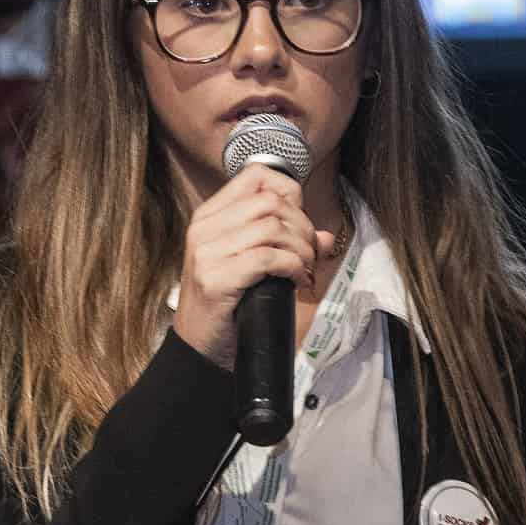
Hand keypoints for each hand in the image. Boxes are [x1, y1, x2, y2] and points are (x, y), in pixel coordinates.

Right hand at [169, 167, 336, 369]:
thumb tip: (326, 238)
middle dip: (303, 228)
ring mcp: (206, 253)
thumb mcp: (252, 265)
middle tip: (309, 256)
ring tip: (304, 270)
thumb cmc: (228, 303)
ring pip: (273, 229)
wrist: (199, 347)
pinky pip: (268, 259)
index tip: (298, 222)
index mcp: (209, 216)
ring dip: (301, 250)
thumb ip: (285, 243)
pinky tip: (297, 282)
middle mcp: (203, 228)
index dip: (289, 193)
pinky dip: (293, 268)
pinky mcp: (216, 279)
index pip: (255, 176)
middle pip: (271, 203)